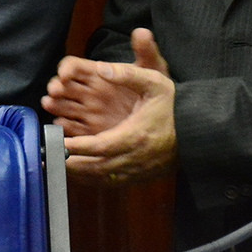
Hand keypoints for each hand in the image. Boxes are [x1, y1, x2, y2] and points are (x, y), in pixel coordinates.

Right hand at [44, 28, 168, 136]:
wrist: (164, 119)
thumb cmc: (155, 90)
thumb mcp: (153, 68)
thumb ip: (146, 51)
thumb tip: (141, 32)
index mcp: (99, 74)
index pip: (75, 66)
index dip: (66, 68)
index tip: (64, 74)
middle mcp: (89, 91)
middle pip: (63, 86)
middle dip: (56, 87)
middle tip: (56, 91)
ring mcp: (88, 111)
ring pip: (64, 105)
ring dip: (55, 105)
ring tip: (52, 105)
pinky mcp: (91, 130)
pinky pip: (73, 128)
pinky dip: (65, 127)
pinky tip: (64, 126)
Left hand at [44, 30, 176, 185]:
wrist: (200, 130)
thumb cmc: (173, 105)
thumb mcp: (154, 82)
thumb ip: (127, 74)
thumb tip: (102, 67)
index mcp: (136, 134)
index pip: (102, 145)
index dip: (79, 147)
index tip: (61, 144)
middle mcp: (137, 156)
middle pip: (99, 166)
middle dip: (74, 163)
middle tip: (51, 158)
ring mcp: (141, 169)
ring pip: (106, 178)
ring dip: (82, 175)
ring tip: (60, 167)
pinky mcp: (143, 176)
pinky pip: (116, 183)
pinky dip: (96, 181)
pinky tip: (82, 175)